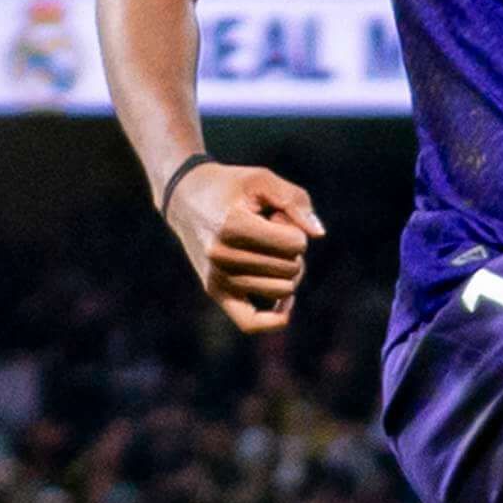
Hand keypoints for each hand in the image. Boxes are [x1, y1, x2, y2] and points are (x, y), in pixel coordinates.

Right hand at [166, 161, 320, 333]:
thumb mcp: (263, 179)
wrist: (185, 197)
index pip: (296, 244)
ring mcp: (217, 278)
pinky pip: (250, 322)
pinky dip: (274, 319)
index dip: (295, 228)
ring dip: (286, 271)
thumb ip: (296, 201)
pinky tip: (285, 306)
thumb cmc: (230, 186)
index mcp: (232, 226)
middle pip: (291, 269)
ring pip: (282, 291)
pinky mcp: (215, 292)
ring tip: (266, 251)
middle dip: (292, 249)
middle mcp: (221, 256)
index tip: (275, 216)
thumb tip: (318, 235)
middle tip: (269, 231)